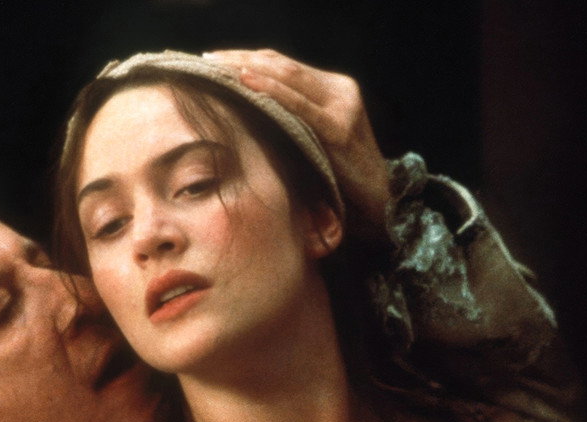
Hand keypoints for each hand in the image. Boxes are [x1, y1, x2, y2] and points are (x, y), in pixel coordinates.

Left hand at [205, 49, 390, 237]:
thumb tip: (243, 111)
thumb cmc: (338, 175)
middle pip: (283, 65)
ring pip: (289, 76)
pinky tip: (246, 82)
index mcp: (334, 88)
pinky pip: (299, 105)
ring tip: (219, 67)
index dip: (249, 57)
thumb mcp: (313, 138)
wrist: (377, 200)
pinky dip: (270, 90)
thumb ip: (291, 119)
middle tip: (209, 60)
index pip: (285, 64)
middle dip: (242, 59)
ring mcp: (343, 107)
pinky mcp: (340, 129)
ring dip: (249, 68)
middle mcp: (341, 90)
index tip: (216, 59)